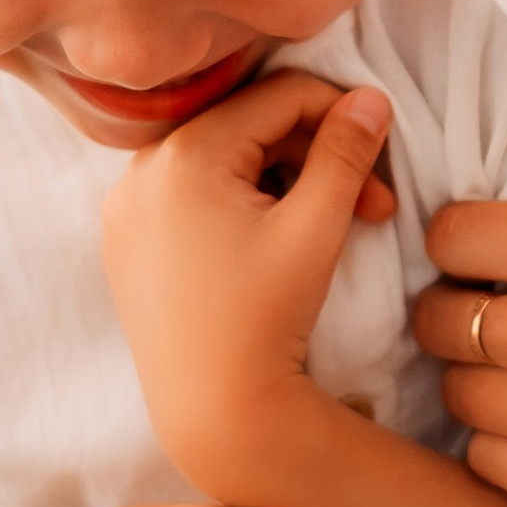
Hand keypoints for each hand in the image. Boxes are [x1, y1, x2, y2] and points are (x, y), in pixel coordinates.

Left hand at [102, 69, 393, 490]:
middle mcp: (141, 170)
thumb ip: (346, 152)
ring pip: (221, 160)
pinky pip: (189, 195)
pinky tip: (274, 241)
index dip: (340, 114)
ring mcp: (126, 208)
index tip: (381, 154)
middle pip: (248, 126)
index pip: (279, 95)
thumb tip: (370, 97)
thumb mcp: (315, 227)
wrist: (214, 411)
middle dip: (315, 156)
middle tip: (372, 204)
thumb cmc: (266, 318)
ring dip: (281, 179)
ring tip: (327, 226)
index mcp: (184, 154)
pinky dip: (238, 203)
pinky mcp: (125, 243)